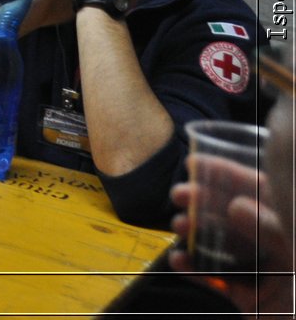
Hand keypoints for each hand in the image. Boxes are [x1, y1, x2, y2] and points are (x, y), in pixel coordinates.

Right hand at [168, 170, 292, 316]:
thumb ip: (271, 230)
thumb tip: (236, 204)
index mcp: (292, 230)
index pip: (263, 192)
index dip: (230, 174)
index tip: (195, 163)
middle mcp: (280, 247)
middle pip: (238, 217)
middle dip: (204, 203)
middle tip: (178, 195)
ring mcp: (266, 274)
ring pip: (225, 245)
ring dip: (196, 234)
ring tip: (178, 227)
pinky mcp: (251, 299)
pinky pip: (219, 280)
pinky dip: (196, 271)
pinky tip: (179, 261)